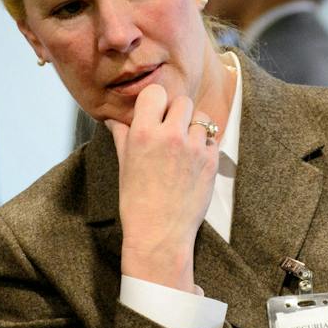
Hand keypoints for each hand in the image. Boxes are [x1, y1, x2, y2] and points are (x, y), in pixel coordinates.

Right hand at [106, 84, 219, 292]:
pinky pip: (212, 140)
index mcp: (143, 133)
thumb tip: (115, 120)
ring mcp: (194, 148)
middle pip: (182, 101)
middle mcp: (170, 136)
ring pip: (201, 119)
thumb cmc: (137, 201)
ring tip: (185, 147)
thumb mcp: (125, 165)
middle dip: (177, 113)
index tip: (155, 113)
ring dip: (194, 128)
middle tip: (171, 131)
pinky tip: (194, 162)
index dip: (156, 102)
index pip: (155, 93)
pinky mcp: (211, 161)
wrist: (159, 233)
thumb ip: (123, 136)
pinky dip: (205, 146)